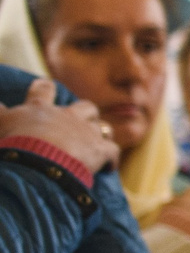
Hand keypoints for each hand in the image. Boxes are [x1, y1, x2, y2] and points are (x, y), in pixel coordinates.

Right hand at [0, 79, 116, 174]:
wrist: (37, 162)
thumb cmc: (13, 142)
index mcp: (40, 109)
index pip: (44, 90)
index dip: (45, 88)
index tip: (46, 85)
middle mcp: (67, 116)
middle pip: (85, 107)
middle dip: (86, 112)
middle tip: (81, 120)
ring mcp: (86, 132)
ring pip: (102, 127)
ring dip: (100, 134)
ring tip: (94, 144)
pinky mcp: (100, 150)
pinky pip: (113, 151)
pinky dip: (111, 159)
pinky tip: (108, 167)